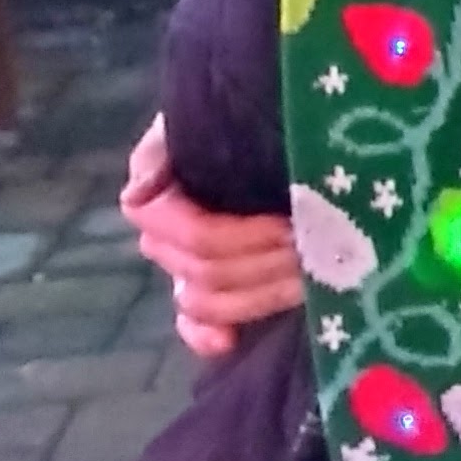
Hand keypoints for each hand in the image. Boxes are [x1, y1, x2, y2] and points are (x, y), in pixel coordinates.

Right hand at [123, 120, 303, 356]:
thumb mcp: (197, 118)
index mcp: (158, 201)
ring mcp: (182, 271)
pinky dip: (208, 337)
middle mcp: (164, 241)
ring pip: (209, 302)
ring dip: (261, 295)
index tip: (290, 225)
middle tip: (320, 250)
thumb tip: (140, 193)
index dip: (244, 238)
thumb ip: (164, 150)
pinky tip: (231, 341)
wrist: (251, 126)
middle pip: (209, 274)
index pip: (196, 237)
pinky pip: (193, 325)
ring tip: (311, 276)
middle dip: (267, 265)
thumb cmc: (228, 120)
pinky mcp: (203, 292)